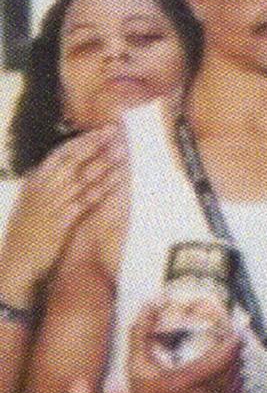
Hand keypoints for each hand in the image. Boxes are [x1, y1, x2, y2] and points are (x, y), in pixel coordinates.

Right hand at [0, 127, 124, 307]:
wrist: (17, 261)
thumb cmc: (28, 231)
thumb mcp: (32, 202)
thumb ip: (48, 184)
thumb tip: (62, 167)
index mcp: (35, 181)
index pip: (60, 153)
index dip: (82, 140)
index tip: (101, 130)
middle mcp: (43, 188)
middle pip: (72, 161)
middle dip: (95, 145)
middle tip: (116, 133)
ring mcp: (51, 204)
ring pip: (81, 178)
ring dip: (103, 163)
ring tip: (122, 151)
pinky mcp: (60, 221)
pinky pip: (86, 201)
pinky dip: (102, 188)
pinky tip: (118, 181)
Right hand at [125, 297, 245, 392]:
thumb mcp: (135, 362)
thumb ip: (142, 331)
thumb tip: (151, 302)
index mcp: (182, 383)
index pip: (222, 358)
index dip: (234, 342)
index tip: (237, 332)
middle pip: (232, 370)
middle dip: (235, 354)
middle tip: (233, 345)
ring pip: (237, 386)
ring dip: (237, 371)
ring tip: (231, 362)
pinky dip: (239, 391)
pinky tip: (232, 384)